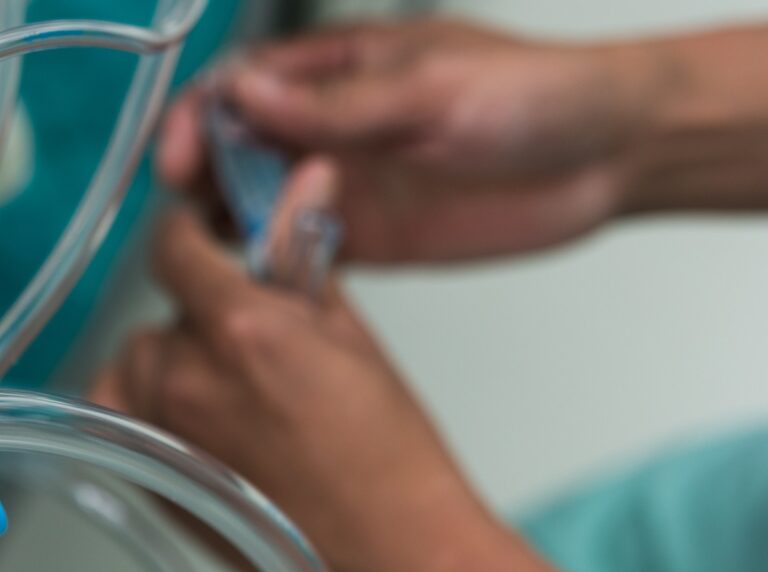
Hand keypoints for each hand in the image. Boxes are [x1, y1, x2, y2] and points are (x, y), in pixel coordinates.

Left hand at [90, 207, 511, 571]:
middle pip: (162, 315)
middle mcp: (185, 378)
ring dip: (173, 366)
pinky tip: (212, 429)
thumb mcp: (351, 336)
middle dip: (201, 320)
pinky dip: (153, 410)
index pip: (172, 246)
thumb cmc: (388, 460)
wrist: (390, 560)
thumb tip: (294, 187)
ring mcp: (158, 432)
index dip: (188, 236)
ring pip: (136, 366)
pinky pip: (125, 417)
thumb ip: (301, 257)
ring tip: (236, 395)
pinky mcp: (148, 475)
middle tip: (255, 346)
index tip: (202, 238)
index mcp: (240, 329)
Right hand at [159, 19, 660, 261]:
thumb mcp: (431, 90)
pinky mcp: (361, 240)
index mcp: (334, 72)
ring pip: (250, 207)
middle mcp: (324, 128)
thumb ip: (335, 105)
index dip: (196, 121)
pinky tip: (265, 282)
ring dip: (227, 229)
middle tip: (193, 212)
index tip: (177, 157)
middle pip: (227, 151)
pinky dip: (268, 270)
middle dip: (198, 179)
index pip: (235, 89)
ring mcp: (339, 185)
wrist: (611, 155)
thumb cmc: (538, 95)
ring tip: (228, 252)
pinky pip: (292, 256)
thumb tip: (245, 95)